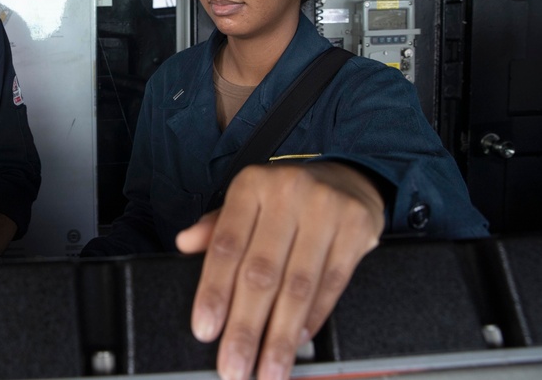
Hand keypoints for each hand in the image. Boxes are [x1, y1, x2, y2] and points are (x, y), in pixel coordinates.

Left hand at [175, 162, 384, 379]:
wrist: (346, 179)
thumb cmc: (286, 199)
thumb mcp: (248, 202)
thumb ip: (217, 226)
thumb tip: (184, 243)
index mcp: (251, 185)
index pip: (226, 245)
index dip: (214, 291)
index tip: (205, 330)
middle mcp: (288, 192)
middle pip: (261, 272)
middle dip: (245, 327)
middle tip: (233, 367)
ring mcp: (326, 208)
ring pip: (298, 286)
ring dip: (280, 336)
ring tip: (268, 370)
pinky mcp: (357, 228)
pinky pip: (331, 284)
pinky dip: (313, 318)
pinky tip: (297, 341)